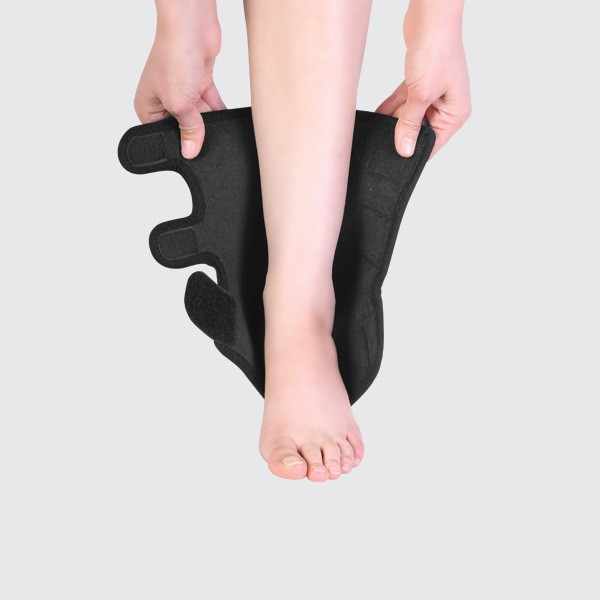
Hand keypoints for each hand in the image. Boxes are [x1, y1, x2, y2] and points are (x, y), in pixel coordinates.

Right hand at [134, 5, 225, 158]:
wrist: (192, 26)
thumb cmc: (173, 57)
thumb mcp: (180, 104)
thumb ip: (189, 129)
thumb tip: (190, 151)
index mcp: (148, 106)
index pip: (163, 135)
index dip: (177, 144)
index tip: (191, 152)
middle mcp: (163, 98)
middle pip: (183, 126)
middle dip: (195, 132)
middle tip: (205, 141)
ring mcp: (182, 89)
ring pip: (199, 116)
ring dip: (208, 122)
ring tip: (215, 129)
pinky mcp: (199, 82)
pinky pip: (210, 104)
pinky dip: (218, 111)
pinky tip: (225, 121)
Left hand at [376, 2, 470, 157]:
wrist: (430, 17)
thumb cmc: (437, 50)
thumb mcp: (420, 95)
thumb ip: (410, 124)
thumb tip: (405, 150)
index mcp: (456, 113)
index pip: (434, 143)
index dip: (415, 152)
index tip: (397, 161)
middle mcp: (447, 105)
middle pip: (420, 130)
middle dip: (402, 134)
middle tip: (383, 144)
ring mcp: (433, 94)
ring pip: (409, 116)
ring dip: (393, 121)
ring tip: (378, 131)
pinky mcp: (419, 83)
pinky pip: (403, 103)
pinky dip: (391, 108)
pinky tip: (378, 117)